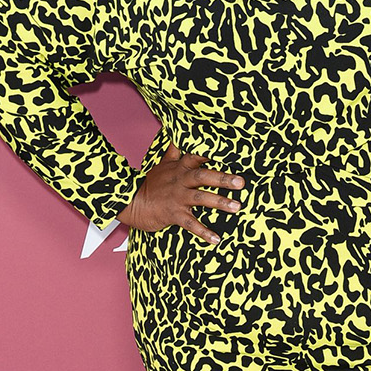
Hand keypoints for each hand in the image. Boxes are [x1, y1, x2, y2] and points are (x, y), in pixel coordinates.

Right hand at [117, 142, 244, 244]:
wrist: (130, 203)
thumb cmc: (150, 184)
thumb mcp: (162, 164)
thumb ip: (174, 151)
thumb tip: (175, 132)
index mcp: (179, 168)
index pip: (197, 156)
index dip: (212, 153)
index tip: (230, 151)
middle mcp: (180, 181)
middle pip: (202, 176)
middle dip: (222, 179)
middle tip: (241, 183)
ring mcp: (177, 198)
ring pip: (200, 198)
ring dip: (219, 202)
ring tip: (236, 207)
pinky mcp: (173, 214)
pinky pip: (190, 224)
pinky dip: (203, 232)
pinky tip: (216, 239)